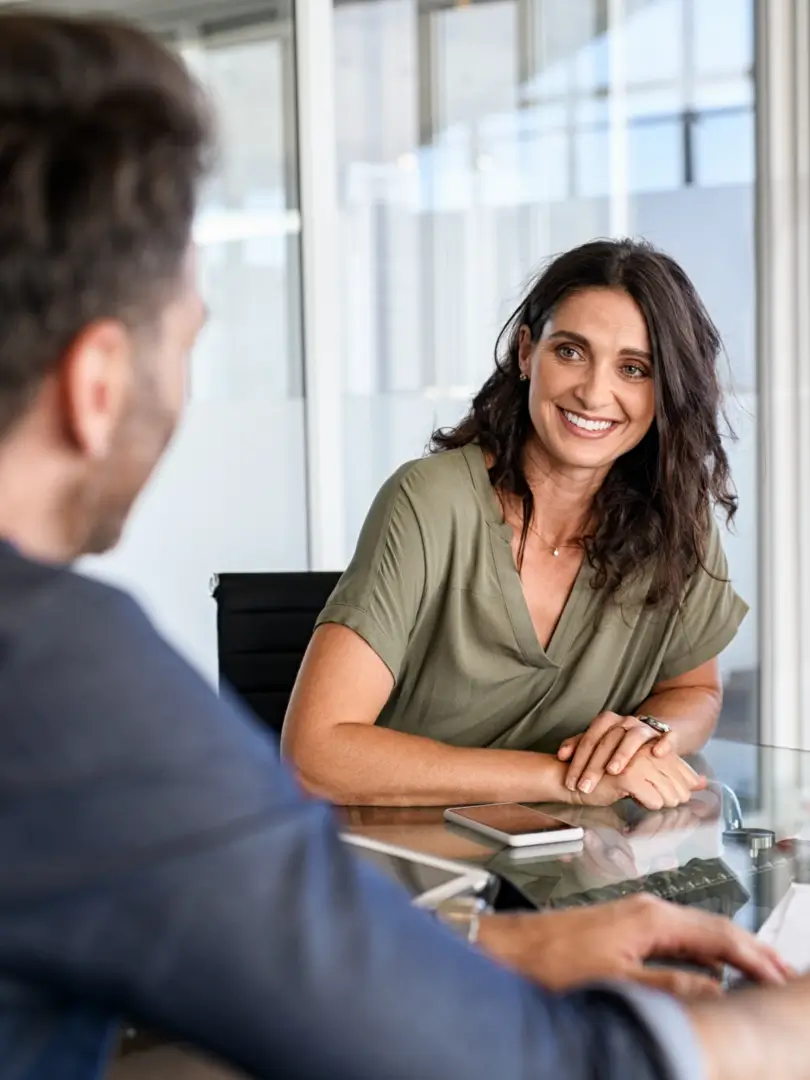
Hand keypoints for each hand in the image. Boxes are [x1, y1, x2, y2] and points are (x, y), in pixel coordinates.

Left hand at [477, 894, 791, 998]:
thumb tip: (714, 991)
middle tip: (779, 975)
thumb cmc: (548, 961)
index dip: (753, 957)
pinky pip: (676, 939)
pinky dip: (702, 954)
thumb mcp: (616, 982)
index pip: (718, 933)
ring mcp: (634, 915)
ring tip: (754, 975)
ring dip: (727, 954)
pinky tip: (707, 974)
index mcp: (650, 917)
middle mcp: (645, 909)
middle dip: (749, 951)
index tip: (778, 976)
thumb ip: (669, 987)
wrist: (506, 948)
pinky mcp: (622, 927)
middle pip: (712, 928)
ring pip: (695, 933)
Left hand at [559, 712, 675, 794]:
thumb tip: (561, 756)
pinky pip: (668, 737)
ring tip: (613, 771)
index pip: (589, 739)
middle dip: (594, 766)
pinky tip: (657, 754)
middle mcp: (626, 721)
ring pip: (634, 737)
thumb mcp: (597, 743)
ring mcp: (646, 728)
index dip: (578, 762)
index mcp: (607, 721)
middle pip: (608, 741)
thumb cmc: (618, 743)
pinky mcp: (666, 736)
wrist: (650, 733)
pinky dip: (663, 744)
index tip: (571, 783)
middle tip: (585, 787)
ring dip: (623, 753)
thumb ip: (577, 746)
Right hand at [568, 742, 704, 810]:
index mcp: (650, 744)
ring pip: (669, 794)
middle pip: (680, 784)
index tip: (673, 796)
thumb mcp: (644, 774)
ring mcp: (638, 760)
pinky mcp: (627, 775)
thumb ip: (674, 776)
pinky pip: (653, 800)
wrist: (570, 777)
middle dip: (672, 798)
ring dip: (659, 803)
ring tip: (640, 799)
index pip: (682, 769)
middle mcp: (646, 749)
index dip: (681, 787)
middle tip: (654, 801)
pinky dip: (647, 805)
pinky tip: (632, 799)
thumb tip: (704, 783)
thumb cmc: (605, 777)